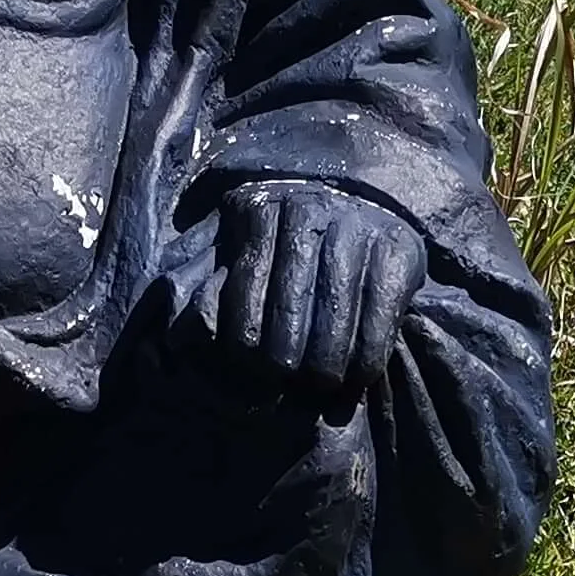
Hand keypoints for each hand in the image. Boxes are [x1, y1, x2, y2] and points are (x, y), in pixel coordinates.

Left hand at [208, 181, 427, 402]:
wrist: (366, 188)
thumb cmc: (287, 232)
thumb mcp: (238, 240)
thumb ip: (207, 282)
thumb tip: (176, 339)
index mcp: (257, 210)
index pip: (244, 304)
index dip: (246, 352)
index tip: (251, 371)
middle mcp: (307, 213)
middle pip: (287, 325)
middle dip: (283, 369)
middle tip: (286, 387)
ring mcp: (357, 231)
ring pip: (333, 331)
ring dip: (324, 373)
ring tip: (319, 387)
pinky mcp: (398, 254)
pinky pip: (378, 329)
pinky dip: (365, 365)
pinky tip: (356, 378)